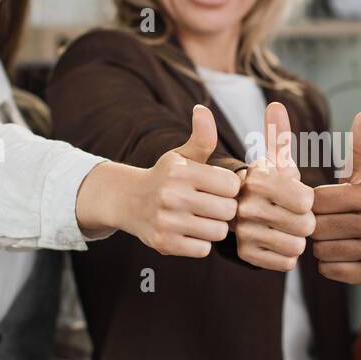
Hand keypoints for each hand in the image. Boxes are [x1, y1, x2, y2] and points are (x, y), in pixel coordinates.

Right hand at [75, 104, 240, 256]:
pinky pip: (203, 250)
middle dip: (225, 209)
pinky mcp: (164, 243)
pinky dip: (201, 243)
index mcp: (181, 171)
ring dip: (215, 227)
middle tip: (214, 206)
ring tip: (204, 219)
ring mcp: (167, 221)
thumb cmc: (166, 177)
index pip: (232, 185)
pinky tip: (191, 232)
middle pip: (228, 210)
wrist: (128, 202)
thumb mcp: (182, 156)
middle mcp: (172, 195)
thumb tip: (202, 110)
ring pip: (218, 232)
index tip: (219, 188)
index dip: (229, 188)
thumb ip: (201, 137)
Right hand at [234, 102, 315, 270]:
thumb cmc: (257, 184)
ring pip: (296, 246)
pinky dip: (284, 256)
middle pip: (304, 225)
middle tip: (289, 215)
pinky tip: (272, 243)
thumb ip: (275, 135)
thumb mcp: (267, 161)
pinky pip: (284, 263)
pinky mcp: (241, 255)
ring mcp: (240, 233)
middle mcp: (243, 206)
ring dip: (295, 239)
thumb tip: (276, 105)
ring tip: (280, 228)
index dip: (307, 200)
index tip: (295, 196)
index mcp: (256, 180)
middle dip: (303, 222)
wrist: (218, 210)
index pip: (307, 200)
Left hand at [311, 111, 360, 284]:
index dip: (313, 204)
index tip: (328, 205)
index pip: (316, 202)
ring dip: (322, 247)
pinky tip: (343, 255)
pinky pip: (330, 271)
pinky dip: (329, 265)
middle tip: (331, 224)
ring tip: (338, 239)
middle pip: (317, 228)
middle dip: (316, 226)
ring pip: (322, 252)